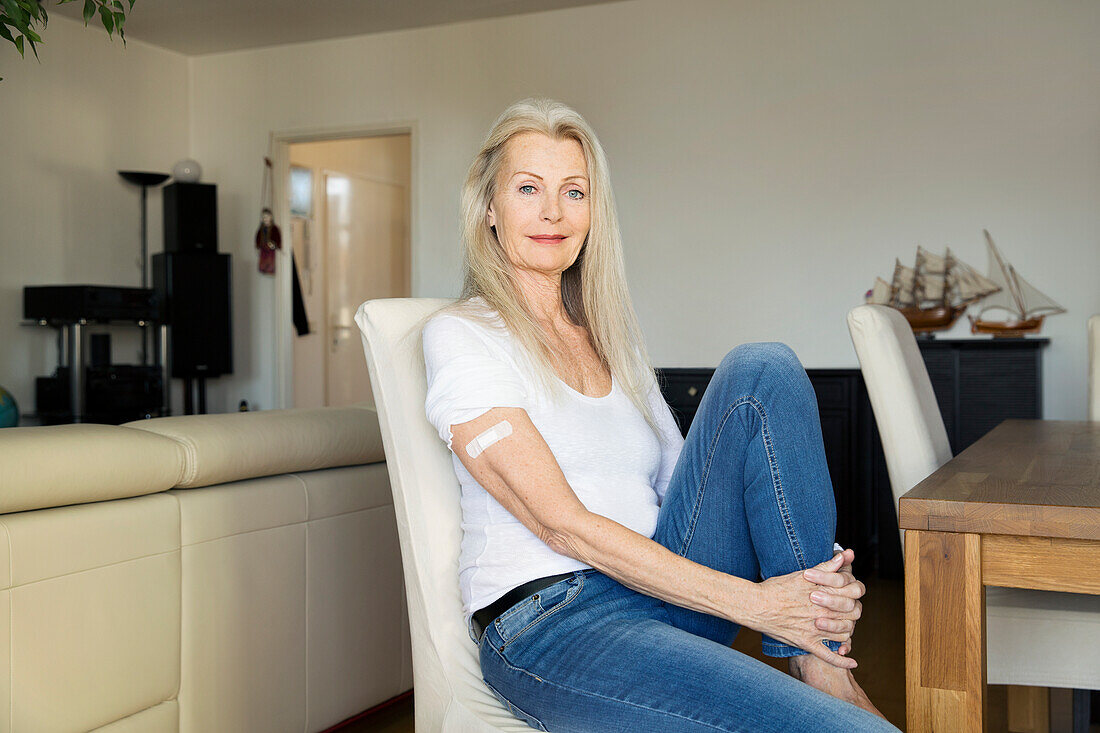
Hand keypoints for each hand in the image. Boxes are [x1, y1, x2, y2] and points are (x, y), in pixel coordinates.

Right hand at [750, 553, 856, 668]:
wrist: (756, 605)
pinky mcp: (806, 643)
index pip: (854, 593)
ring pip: (845, 634)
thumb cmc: (777, 587)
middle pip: (853, 614)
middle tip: (847, 610)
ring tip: (844, 627)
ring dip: (848, 630)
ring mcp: (815, 629)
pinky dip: (843, 661)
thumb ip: (827, 566)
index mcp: (824, 593)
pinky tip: (853, 663)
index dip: (855, 592)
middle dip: (853, 611)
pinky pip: (829, 656)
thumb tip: (845, 555)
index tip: (850, 593)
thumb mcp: (803, 574)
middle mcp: (823, 611)